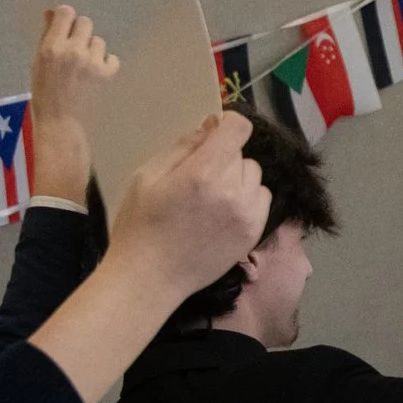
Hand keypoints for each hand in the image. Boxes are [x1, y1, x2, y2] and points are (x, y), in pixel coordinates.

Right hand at [29, 5, 116, 200]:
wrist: (61, 121)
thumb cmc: (45, 92)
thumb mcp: (39, 62)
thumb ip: (47, 36)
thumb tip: (52, 12)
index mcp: (51, 47)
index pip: (66, 13)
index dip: (67, 18)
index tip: (67, 26)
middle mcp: (73, 51)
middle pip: (86, 23)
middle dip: (81, 33)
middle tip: (76, 49)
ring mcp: (92, 62)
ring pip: (98, 41)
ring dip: (92, 50)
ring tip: (84, 67)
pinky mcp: (107, 74)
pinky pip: (111, 57)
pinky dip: (106, 64)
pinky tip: (96, 76)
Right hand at [104, 112, 271, 295]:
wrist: (150, 277)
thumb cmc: (140, 224)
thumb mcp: (148, 175)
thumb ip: (184, 146)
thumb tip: (212, 124)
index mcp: (203, 172)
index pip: (238, 129)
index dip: (227, 124)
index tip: (215, 132)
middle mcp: (232, 190)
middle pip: (242, 154)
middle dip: (224, 157)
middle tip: (198, 177)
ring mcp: (248, 213)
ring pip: (255, 176)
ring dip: (238, 178)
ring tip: (211, 197)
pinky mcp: (255, 232)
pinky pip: (262, 199)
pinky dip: (247, 199)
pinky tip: (223, 212)